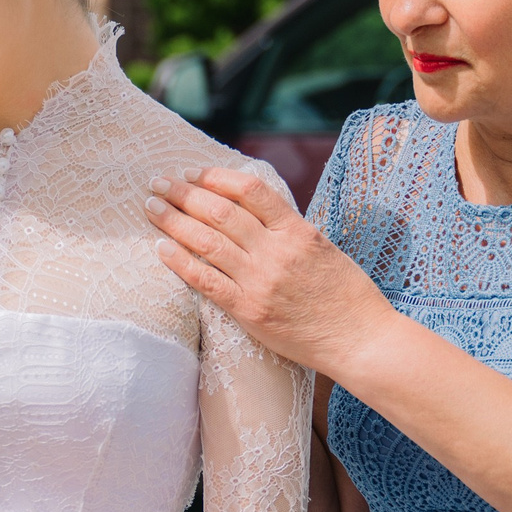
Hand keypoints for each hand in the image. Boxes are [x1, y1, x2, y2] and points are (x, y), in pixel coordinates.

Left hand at [145, 165, 398, 377]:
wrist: (359, 339)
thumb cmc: (345, 294)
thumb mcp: (322, 248)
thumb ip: (288, 230)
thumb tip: (252, 212)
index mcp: (297, 230)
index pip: (250, 190)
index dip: (215, 177)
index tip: (191, 173)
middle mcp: (276, 251)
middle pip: (220, 212)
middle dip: (184, 194)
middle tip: (158, 183)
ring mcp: (261, 281)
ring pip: (208, 242)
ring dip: (174, 222)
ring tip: (152, 208)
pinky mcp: (249, 310)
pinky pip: (206, 281)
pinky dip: (180, 262)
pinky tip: (161, 248)